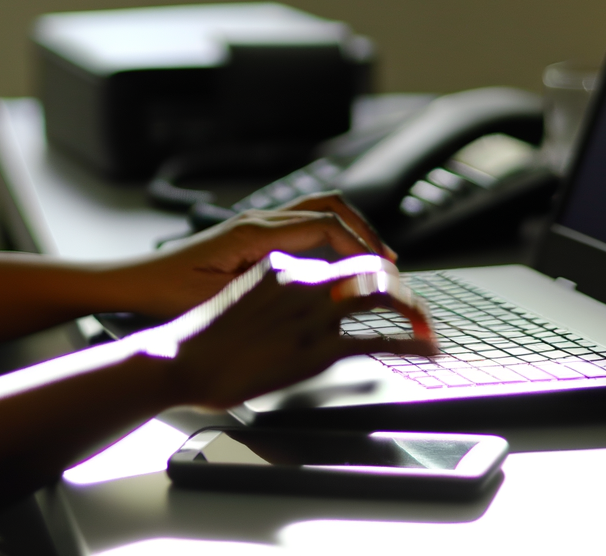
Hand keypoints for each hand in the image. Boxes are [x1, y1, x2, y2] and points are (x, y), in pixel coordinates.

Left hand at [117, 191, 397, 318]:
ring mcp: (255, 225)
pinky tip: (336, 266)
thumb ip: (269, 291)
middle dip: (363, 230)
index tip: (380, 269)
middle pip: (328, 206)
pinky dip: (329, 238)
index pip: (324, 224)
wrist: (133, 284)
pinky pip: (301, 226)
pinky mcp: (252, 236)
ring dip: (348, 230)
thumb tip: (319, 292)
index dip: (359, 244)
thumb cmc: (167, 295)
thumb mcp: (222, 300)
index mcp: (254, 232)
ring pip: (317, 211)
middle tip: (387, 262)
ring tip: (371, 260)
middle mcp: (258, 220)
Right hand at [139, 252, 438, 409]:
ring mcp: (314, 312)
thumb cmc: (198, 334)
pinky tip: (422, 347)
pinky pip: (378, 339)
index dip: (367, 260)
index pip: (340, 248)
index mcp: (283, 262)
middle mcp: (304, 279)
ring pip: (382, 295)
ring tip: (425, 323)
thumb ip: (271, 291)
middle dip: (397, 281)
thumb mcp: (238, 294)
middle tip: (410, 301)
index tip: (381, 274)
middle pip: (369, 265)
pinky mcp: (319, 347)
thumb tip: (288, 300)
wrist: (179, 357)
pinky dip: (408, 341)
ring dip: (412, 306)